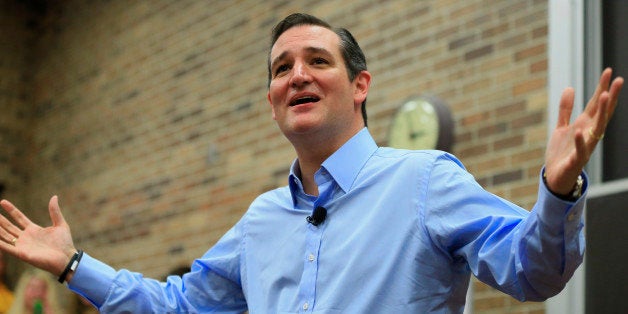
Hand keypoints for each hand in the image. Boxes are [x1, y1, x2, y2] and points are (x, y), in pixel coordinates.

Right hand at [0, 196, 76, 277]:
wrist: (66, 258)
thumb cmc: (64, 243)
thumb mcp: (60, 224)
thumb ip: (55, 211)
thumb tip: (54, 197)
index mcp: (34, 229)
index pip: (19, 217)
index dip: (11, 210)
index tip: (2, 202)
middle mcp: (26, 237)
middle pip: (9, 226)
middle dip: (1, 220)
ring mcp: (22, 245)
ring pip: (5, 235)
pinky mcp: (21, 254)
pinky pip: (7, 248)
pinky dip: (0, 244)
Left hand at [545, 68, 623, 194]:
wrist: (555, 177)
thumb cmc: (561, 153)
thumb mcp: (561, 127)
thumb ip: (566, 109)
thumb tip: (570, 88)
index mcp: (585, 125)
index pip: (596, 104)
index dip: (602, 88)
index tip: (608, 71)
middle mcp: (588, 134)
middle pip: (602, 113)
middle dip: (610, 97)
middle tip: (618, 79)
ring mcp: (584, 147)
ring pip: (597, 129)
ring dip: (602, 113)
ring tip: (605, 96)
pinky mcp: (576, 160)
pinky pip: (580, 150)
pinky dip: (580, 141)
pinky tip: (580, 130)